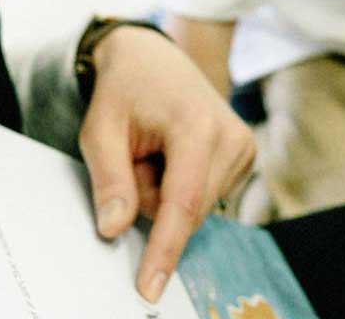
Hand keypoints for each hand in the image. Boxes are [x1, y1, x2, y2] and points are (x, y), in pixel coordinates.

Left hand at [77, 26, 255, 301]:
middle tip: (135, 155)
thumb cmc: (125, 90)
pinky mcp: (245, 155)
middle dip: (150, 197)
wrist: (154, 59)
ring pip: (195, 209)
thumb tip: (115, 230)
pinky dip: (180, 187)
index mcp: (196, 126)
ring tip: (154, 150)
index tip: (150, 285)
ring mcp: (244, 146)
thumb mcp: (100, 130)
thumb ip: (109, 180)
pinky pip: (204, 198)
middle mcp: (231, 136)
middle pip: (185, 211)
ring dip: (164, 192)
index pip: (182, 203)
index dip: (164, 248)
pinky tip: (172, 155)